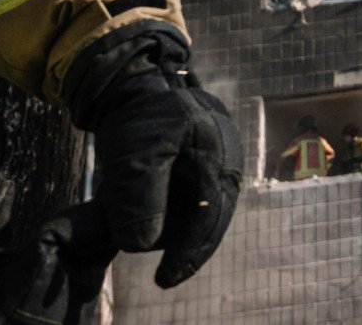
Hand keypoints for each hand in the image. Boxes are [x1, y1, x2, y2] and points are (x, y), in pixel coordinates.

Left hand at [68, 23, 242, 287]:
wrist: (136, 82)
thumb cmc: (138, 112)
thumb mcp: (135, 149)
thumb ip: (139, 193)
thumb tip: (142, 244)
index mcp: (218, 154)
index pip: (209, 215)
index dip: (188, 252)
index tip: (163, 279)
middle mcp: (225, 162)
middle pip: (209, 218)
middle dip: (184, 244)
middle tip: (158, 267)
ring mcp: (215, 164)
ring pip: (200, 212)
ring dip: (177, 229)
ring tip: (147, 235)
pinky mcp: (202, 167)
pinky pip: (193, 201)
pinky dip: (174, 215)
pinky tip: (152, 220)